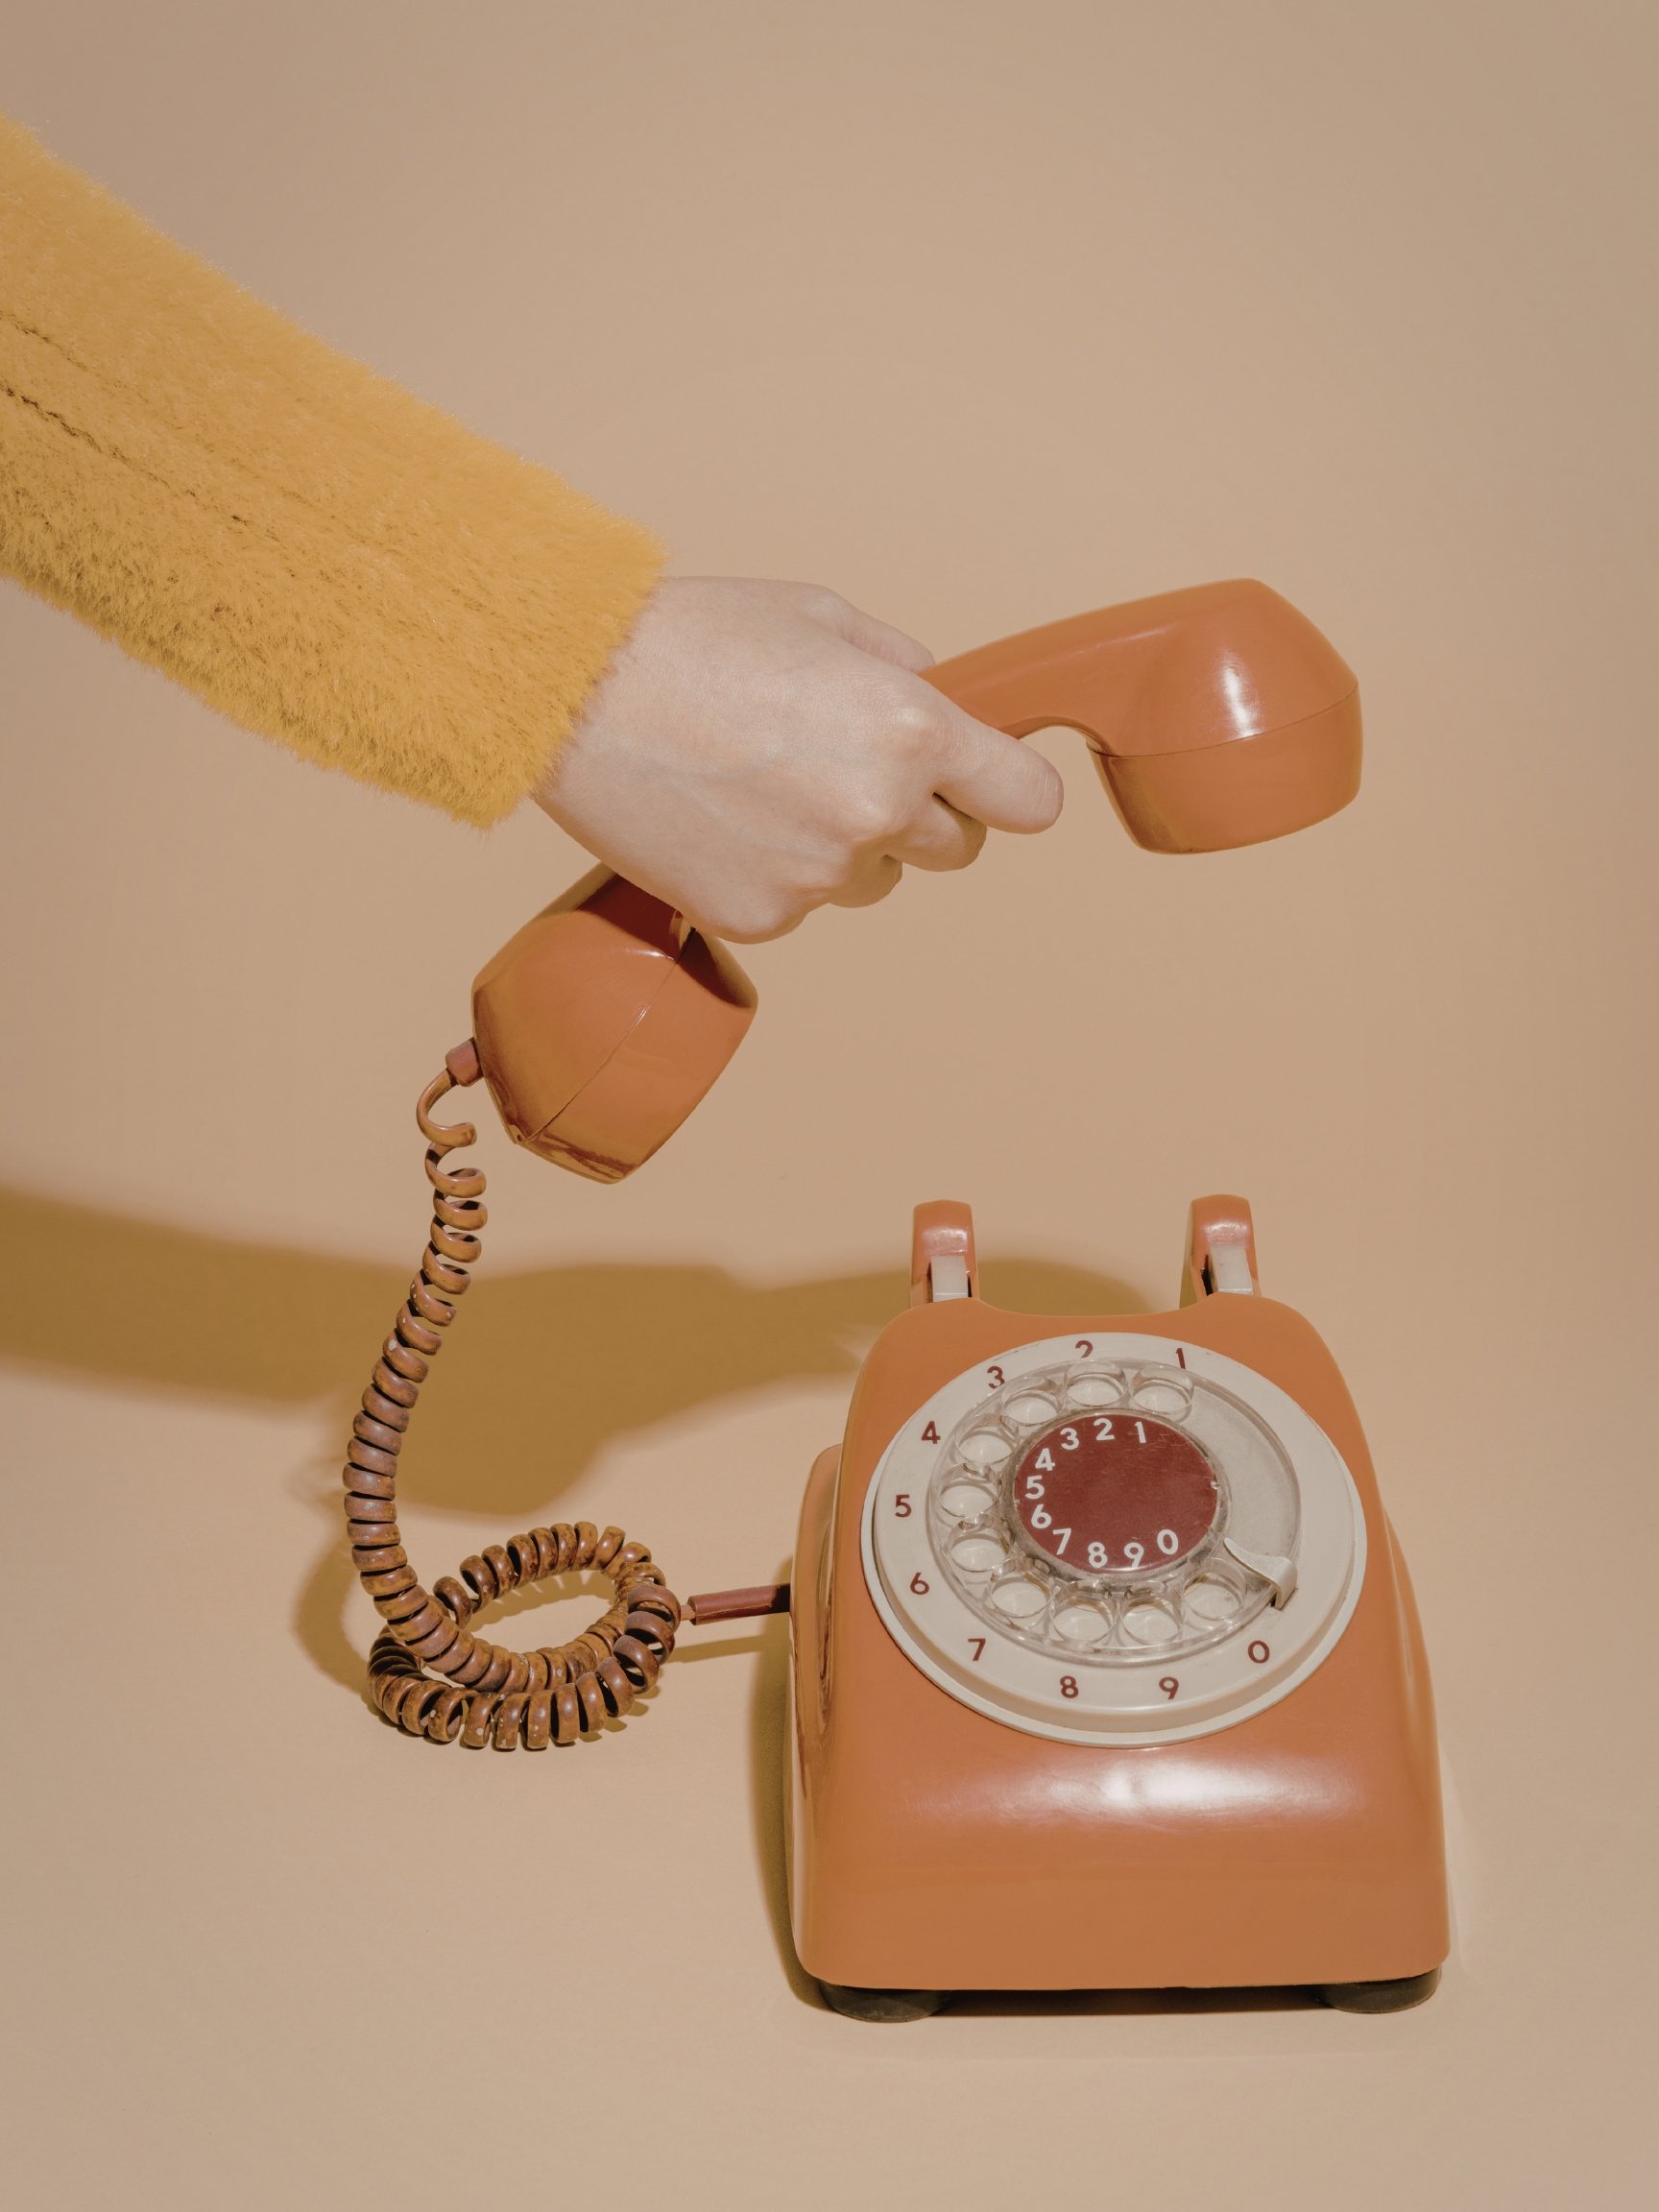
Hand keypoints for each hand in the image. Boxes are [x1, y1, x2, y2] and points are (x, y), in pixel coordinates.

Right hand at [535, 576, 1062, 940]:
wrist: (573, 693)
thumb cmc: (691, 638)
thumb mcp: (819, 616)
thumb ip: (900, 664)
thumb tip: (941, 696)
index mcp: (911, 730)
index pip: (1028, 801)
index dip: (1012, 791)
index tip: (991, 786)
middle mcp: (877, 812)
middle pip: (957, 850)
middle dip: (923, 816)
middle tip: (847, 768)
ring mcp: (818, 876)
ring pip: (874, 880)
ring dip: (846, 846)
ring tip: (765, 785)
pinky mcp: (760, 918)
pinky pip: (802, 906)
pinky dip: (775, 872)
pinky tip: (723, 818)